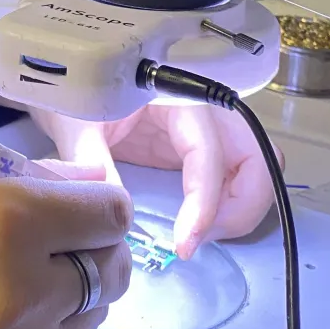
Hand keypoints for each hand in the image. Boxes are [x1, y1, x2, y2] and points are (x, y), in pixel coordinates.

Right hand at [0, 161, 132, 328]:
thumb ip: (46, 181)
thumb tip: (100, 184)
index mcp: (15, 223)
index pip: (112, 215)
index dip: (104, 203)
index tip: (86, 202)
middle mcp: (29, 293)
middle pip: (115, 270)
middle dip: (99, 248)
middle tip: (66, 239)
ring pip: (94, 316)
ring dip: (78, 293)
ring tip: (32, 277)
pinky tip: (8, 311)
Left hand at [31, 104, 280, 261]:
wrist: (70, 85)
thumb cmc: (75, 94)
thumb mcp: (77, 123)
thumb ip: (92, 160)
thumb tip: (116, 209)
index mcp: (178, 96)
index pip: (210, 151)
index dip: (206, 202)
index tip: (186, 243)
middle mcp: (205, 111)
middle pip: (259, 156)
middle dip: (242, 206)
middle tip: (201, 239)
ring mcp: (208, 130)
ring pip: (258, 168)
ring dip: (243, 207)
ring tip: (201, 235)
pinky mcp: (199, 149)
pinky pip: (236, 177)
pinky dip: (231, 205)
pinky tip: (200, 225)